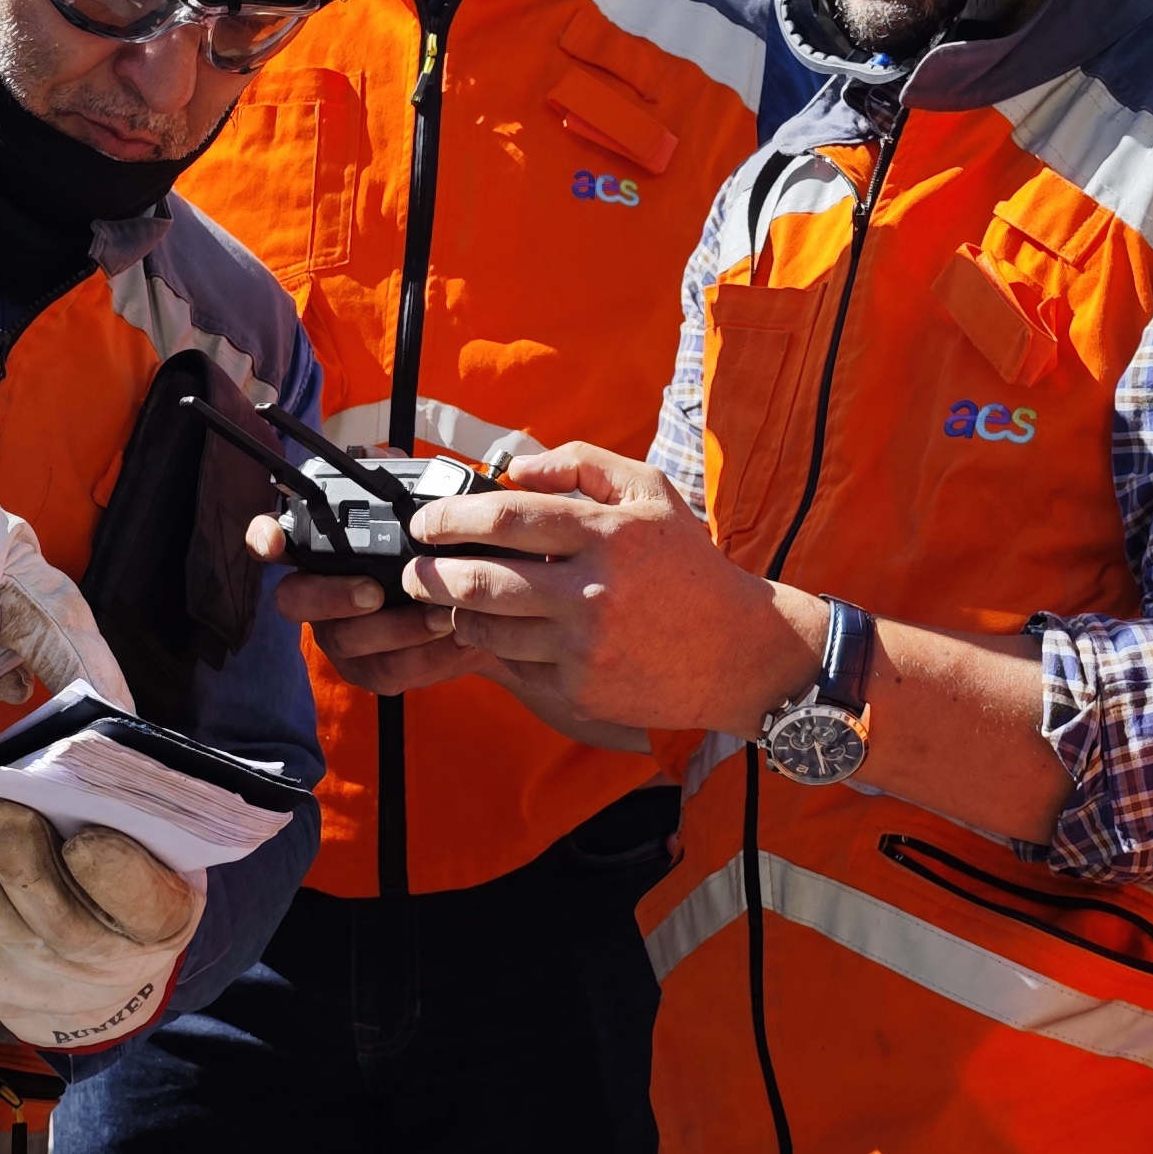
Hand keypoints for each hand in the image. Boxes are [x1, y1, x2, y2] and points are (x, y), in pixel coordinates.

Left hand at [0, 796, 202, 1049]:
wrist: (90, 975)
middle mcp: (99, 964)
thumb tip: (90, 734)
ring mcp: (31, 983)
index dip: (115, 875)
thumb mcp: (157, 841)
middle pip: (56, 920)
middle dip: (19, 863)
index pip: (144, 904)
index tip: (86, 840)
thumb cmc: (122, 877)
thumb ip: (131, 801)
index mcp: (161, 920)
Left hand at [378, 443, 817, 741]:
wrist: (739, 651)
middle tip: (413, 570)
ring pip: (491, 629)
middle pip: (483, 582)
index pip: (508, 518)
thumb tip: (513, 468)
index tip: (424, 523)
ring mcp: (584, 646)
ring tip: (451, 600)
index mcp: (607, 534)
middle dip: (431, 575)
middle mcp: (593, 591)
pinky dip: (502, 647)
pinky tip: (503, 633)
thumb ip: (582, 464)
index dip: (452, 519)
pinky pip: (518, 665)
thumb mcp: (650, 492)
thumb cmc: (690, 565)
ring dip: (459, 613)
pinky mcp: (582, 689)